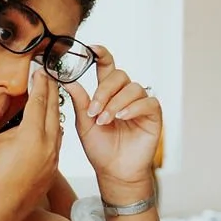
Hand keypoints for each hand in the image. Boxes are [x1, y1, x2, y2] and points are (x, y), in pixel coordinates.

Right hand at [0, 67, 61, 220]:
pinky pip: (56, 143)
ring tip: (50, 98)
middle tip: (49, 76)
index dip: (40, 83)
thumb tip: (21, 124)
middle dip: (51, 91)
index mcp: (32, 136)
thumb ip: (12, 129)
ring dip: (54, 110)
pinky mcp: (52, 170)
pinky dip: (52, 129)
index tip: (40, 70)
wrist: (0, 212)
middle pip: (53, 110)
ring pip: (57, 127)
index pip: (39, 101)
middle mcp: (48, 145)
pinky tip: (48, 126)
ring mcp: (52, 159)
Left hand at [65, 45, 161, 188]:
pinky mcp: (153, 114)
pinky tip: (122, 118)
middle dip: (104, 91)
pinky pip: (147, 102)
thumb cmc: (100, 149)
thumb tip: (67, 80)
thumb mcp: (84, 124)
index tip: (92, 48)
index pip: (106, 67)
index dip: (101, 55)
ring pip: (132, 88)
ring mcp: (140, 103)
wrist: (114, 172)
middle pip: (119, 76)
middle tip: (94, 111)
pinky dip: (133, 108)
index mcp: (108, 93)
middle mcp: (125, 95)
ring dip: (116, 103)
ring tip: (105, 121)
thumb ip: (80, 101)